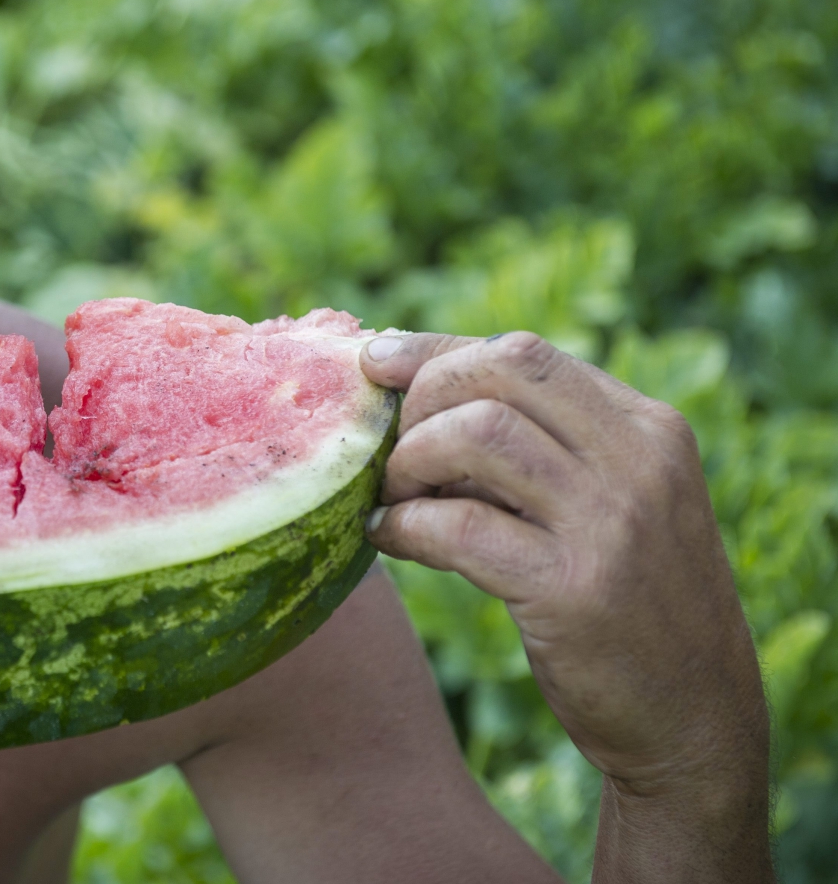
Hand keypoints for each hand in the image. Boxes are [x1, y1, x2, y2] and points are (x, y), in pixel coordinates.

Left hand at [360, 332, 771, 882]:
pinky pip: (459, 526)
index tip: (376, 361)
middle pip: (498, 373)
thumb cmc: (627, 603)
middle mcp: (638, 462)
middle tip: (388, 450)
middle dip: (419, 400)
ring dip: (409, 461)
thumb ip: (539, 449)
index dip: (435, 352)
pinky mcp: (574, 591)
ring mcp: (611, 524)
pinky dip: (405, 526)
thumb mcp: (609, 505)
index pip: (524, 354)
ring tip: (393, 497)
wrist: (694, 718)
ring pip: (476, 434)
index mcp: (649, 428)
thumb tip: (411, 395)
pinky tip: (389, 539)